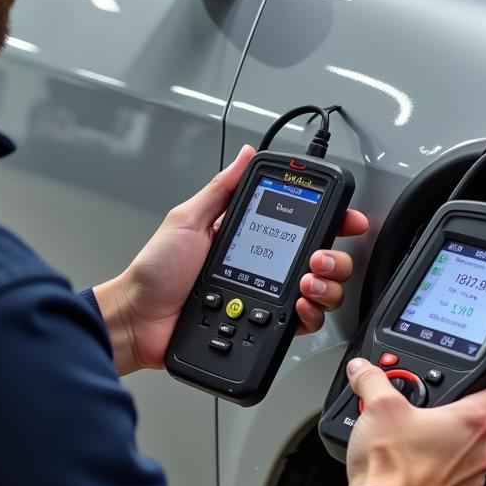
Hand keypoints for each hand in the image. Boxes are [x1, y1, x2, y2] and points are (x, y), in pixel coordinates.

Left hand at [93, 145, 369, 375]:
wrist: (139, 320)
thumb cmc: (154, 272)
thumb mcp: (186, 220)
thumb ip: (219, 190)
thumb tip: (244, 156)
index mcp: (247, 238)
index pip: (299, 224)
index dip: (330, 220)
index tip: (347, 218)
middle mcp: (262, 269)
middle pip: (321, 261)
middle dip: (334, 258)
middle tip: (318, 258)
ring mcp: (264, 300)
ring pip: (318, 293)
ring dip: (325, 286)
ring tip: (308, 282)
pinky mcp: (262, 329)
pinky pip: (301, 325)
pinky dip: (309, 316)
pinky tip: (300, 307)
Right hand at [344, 350, 485, 485]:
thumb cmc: (390, 467)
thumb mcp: (378, 406)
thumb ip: (373, 379)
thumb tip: (364, 369)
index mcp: (473, 420)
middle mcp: (481, 450)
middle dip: (463, 404)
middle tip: (434, 399)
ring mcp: (471, 478)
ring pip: (470, 446)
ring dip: (449, 435)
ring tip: (414, 431)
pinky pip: (456, 473)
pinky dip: (439, 463)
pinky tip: (411, 459)